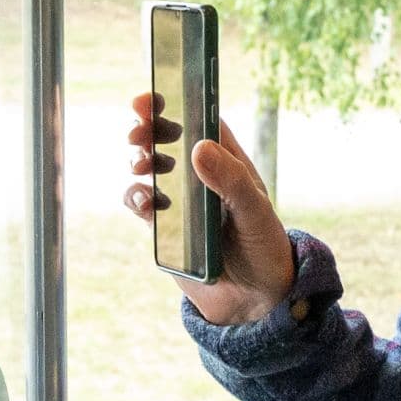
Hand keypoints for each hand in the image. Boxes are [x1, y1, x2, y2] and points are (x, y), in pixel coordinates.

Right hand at [125, 92, 297, 327]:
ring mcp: (183, 202)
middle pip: (170, 139)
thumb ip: (229, 181)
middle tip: (137, 131)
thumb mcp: (255, 213)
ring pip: (151, 168)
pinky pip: (142, 204)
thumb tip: (198, 147)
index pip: (202, 122)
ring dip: (140, 159)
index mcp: (230, 164)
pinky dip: (134, 197)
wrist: (255, 304)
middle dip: (149, 129)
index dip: (177, 103)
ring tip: (140, 164)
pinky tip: (142, 201)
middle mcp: (204, 178)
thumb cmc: (266, 251)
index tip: (153, 97)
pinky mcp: (167, 227)